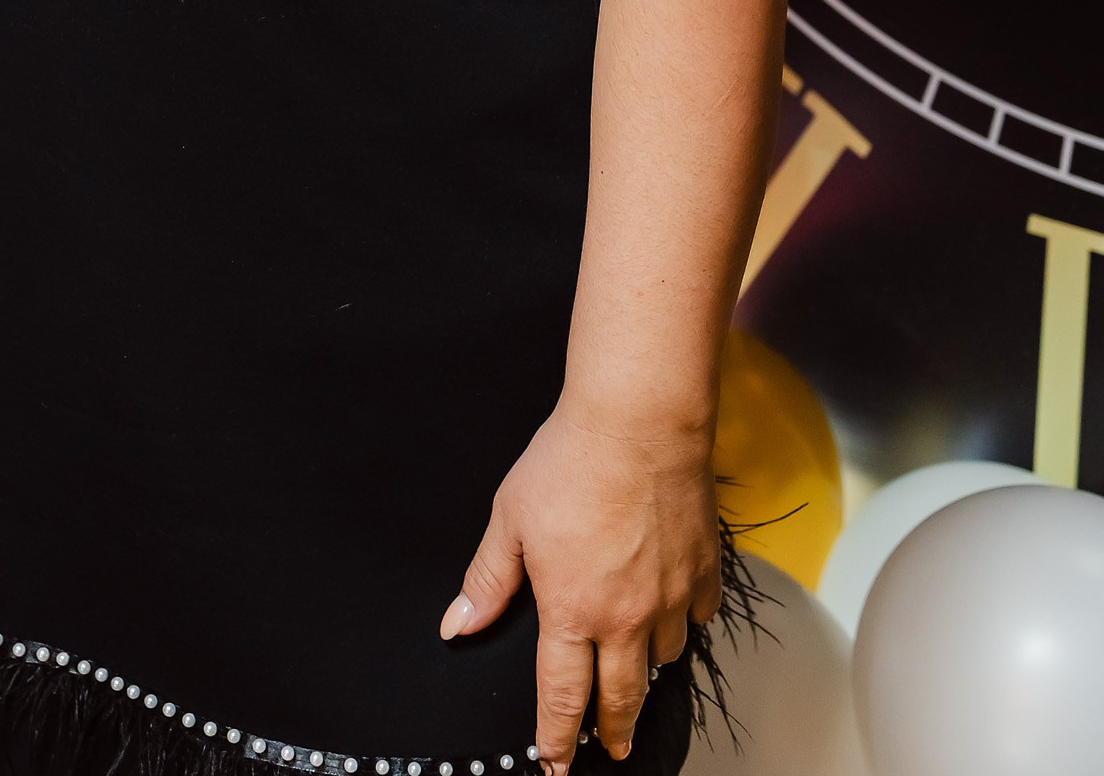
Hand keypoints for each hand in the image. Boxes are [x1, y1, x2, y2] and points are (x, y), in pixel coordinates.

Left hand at [438, 401, 720, 770]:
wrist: (638, 420)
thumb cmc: (570, 460)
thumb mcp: (510, 517)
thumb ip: (488, 578)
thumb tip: (458, 624)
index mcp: (571, 611)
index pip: (561, 697)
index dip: (555, 738)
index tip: (553, 764)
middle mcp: (626, 618)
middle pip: (622, 697)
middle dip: (613, 730)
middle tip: (613, 748)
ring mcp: (671, 597)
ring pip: (664, 658)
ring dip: (648, 667)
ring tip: (638, 666)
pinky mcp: (704, 570)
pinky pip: (699, 616)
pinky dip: (686, 621)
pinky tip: (676, 611)